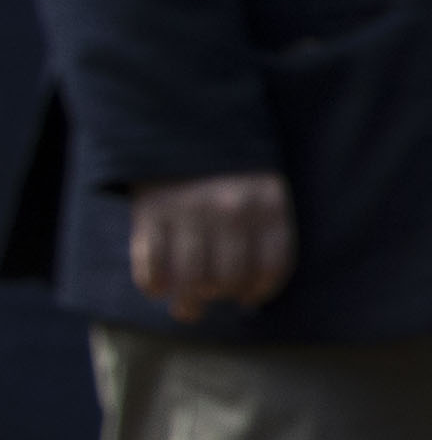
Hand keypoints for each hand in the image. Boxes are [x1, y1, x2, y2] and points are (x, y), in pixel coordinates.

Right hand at [128, 173, 294, 322]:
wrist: (183, 130)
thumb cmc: (230, 174)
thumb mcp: (263, 190)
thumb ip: (264, 232)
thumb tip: (251, 297)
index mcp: (268, 203)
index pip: (273, 266)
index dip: (261, 291)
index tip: (249, 298)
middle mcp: (231, 209)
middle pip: (229, 278)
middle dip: (221, 297)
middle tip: (213, 298)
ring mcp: (190, 211)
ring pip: (192, 279)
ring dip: (188, 304)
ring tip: (188, 309)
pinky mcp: (151, 212)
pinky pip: (152, 266)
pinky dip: (154, 286)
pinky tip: (159, 289)